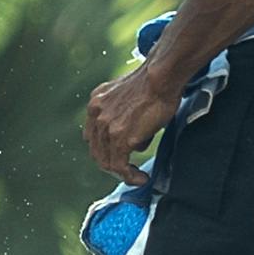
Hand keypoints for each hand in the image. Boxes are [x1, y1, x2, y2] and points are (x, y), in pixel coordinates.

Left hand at [84, 63, 178, 179]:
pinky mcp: (120, 139)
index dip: (104, 148)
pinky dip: (130, 177)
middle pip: (96, 151)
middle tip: (128, 170)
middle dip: (111, 163)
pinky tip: (141, 178)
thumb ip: (126, 116)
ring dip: (122, 173)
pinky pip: (120, 167)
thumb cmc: (155, 81)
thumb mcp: (129, 96)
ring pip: (107, 161)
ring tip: (137, 176)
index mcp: (96, 102)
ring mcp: (106, 128)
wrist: (161, 76)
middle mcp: (96, 114)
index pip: (93, 135)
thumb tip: (137, 140)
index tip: (118, 155)